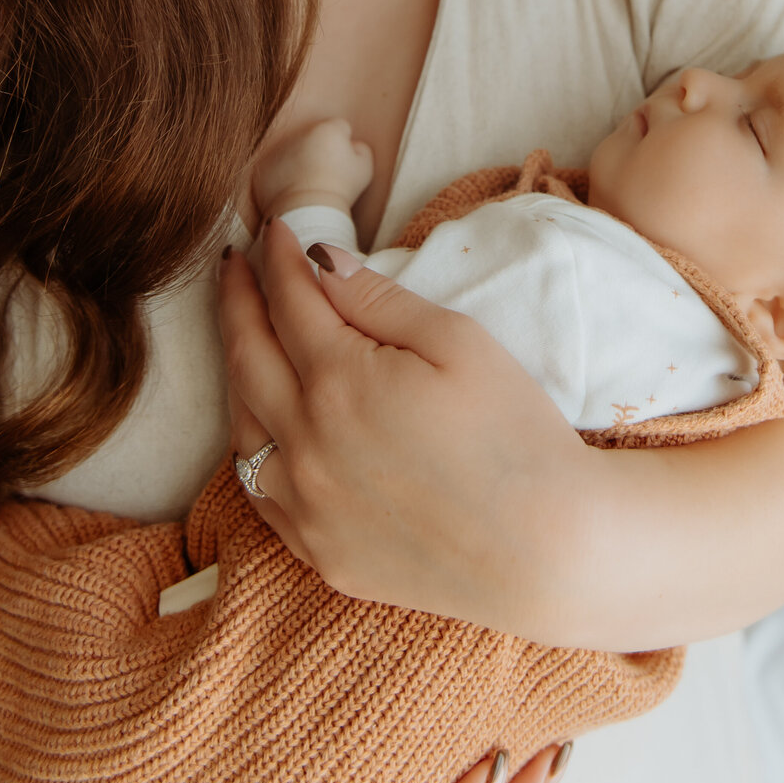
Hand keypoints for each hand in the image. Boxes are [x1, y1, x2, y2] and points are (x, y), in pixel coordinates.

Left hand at [216, 216, 594, 637]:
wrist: (546, 552)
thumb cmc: (514, 435)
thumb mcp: (458, 343)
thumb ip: (379, 300)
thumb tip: (320, 263)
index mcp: (340, 383)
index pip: (289, 302)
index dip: (278, 258)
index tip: (275, 230)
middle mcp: (305, 445)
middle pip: (247, 357)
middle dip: (236, 301)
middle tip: (237, 266)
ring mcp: (306, 506)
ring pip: (241, 426)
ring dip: (239, 371)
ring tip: (247, 335)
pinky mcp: (319, 552)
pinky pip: (258, 491)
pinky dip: (252, 444)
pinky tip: (263, 423)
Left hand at [251, 117, 373, 218]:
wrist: (307, 212)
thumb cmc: (340, 190)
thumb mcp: (364, 169)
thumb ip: (361, 149)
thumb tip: (352, 146)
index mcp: (327, 128)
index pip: (339, 127)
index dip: (344, 144)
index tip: (342, 162)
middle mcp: (300, 132)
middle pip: (313, 136)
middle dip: (318, 149)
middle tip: (324, 175)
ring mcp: (278, 148)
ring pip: (292, 149)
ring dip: (298, 160)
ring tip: (307, 185)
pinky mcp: (263, 165)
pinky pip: (275, 167)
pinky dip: (281, 176)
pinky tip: (291, 191)